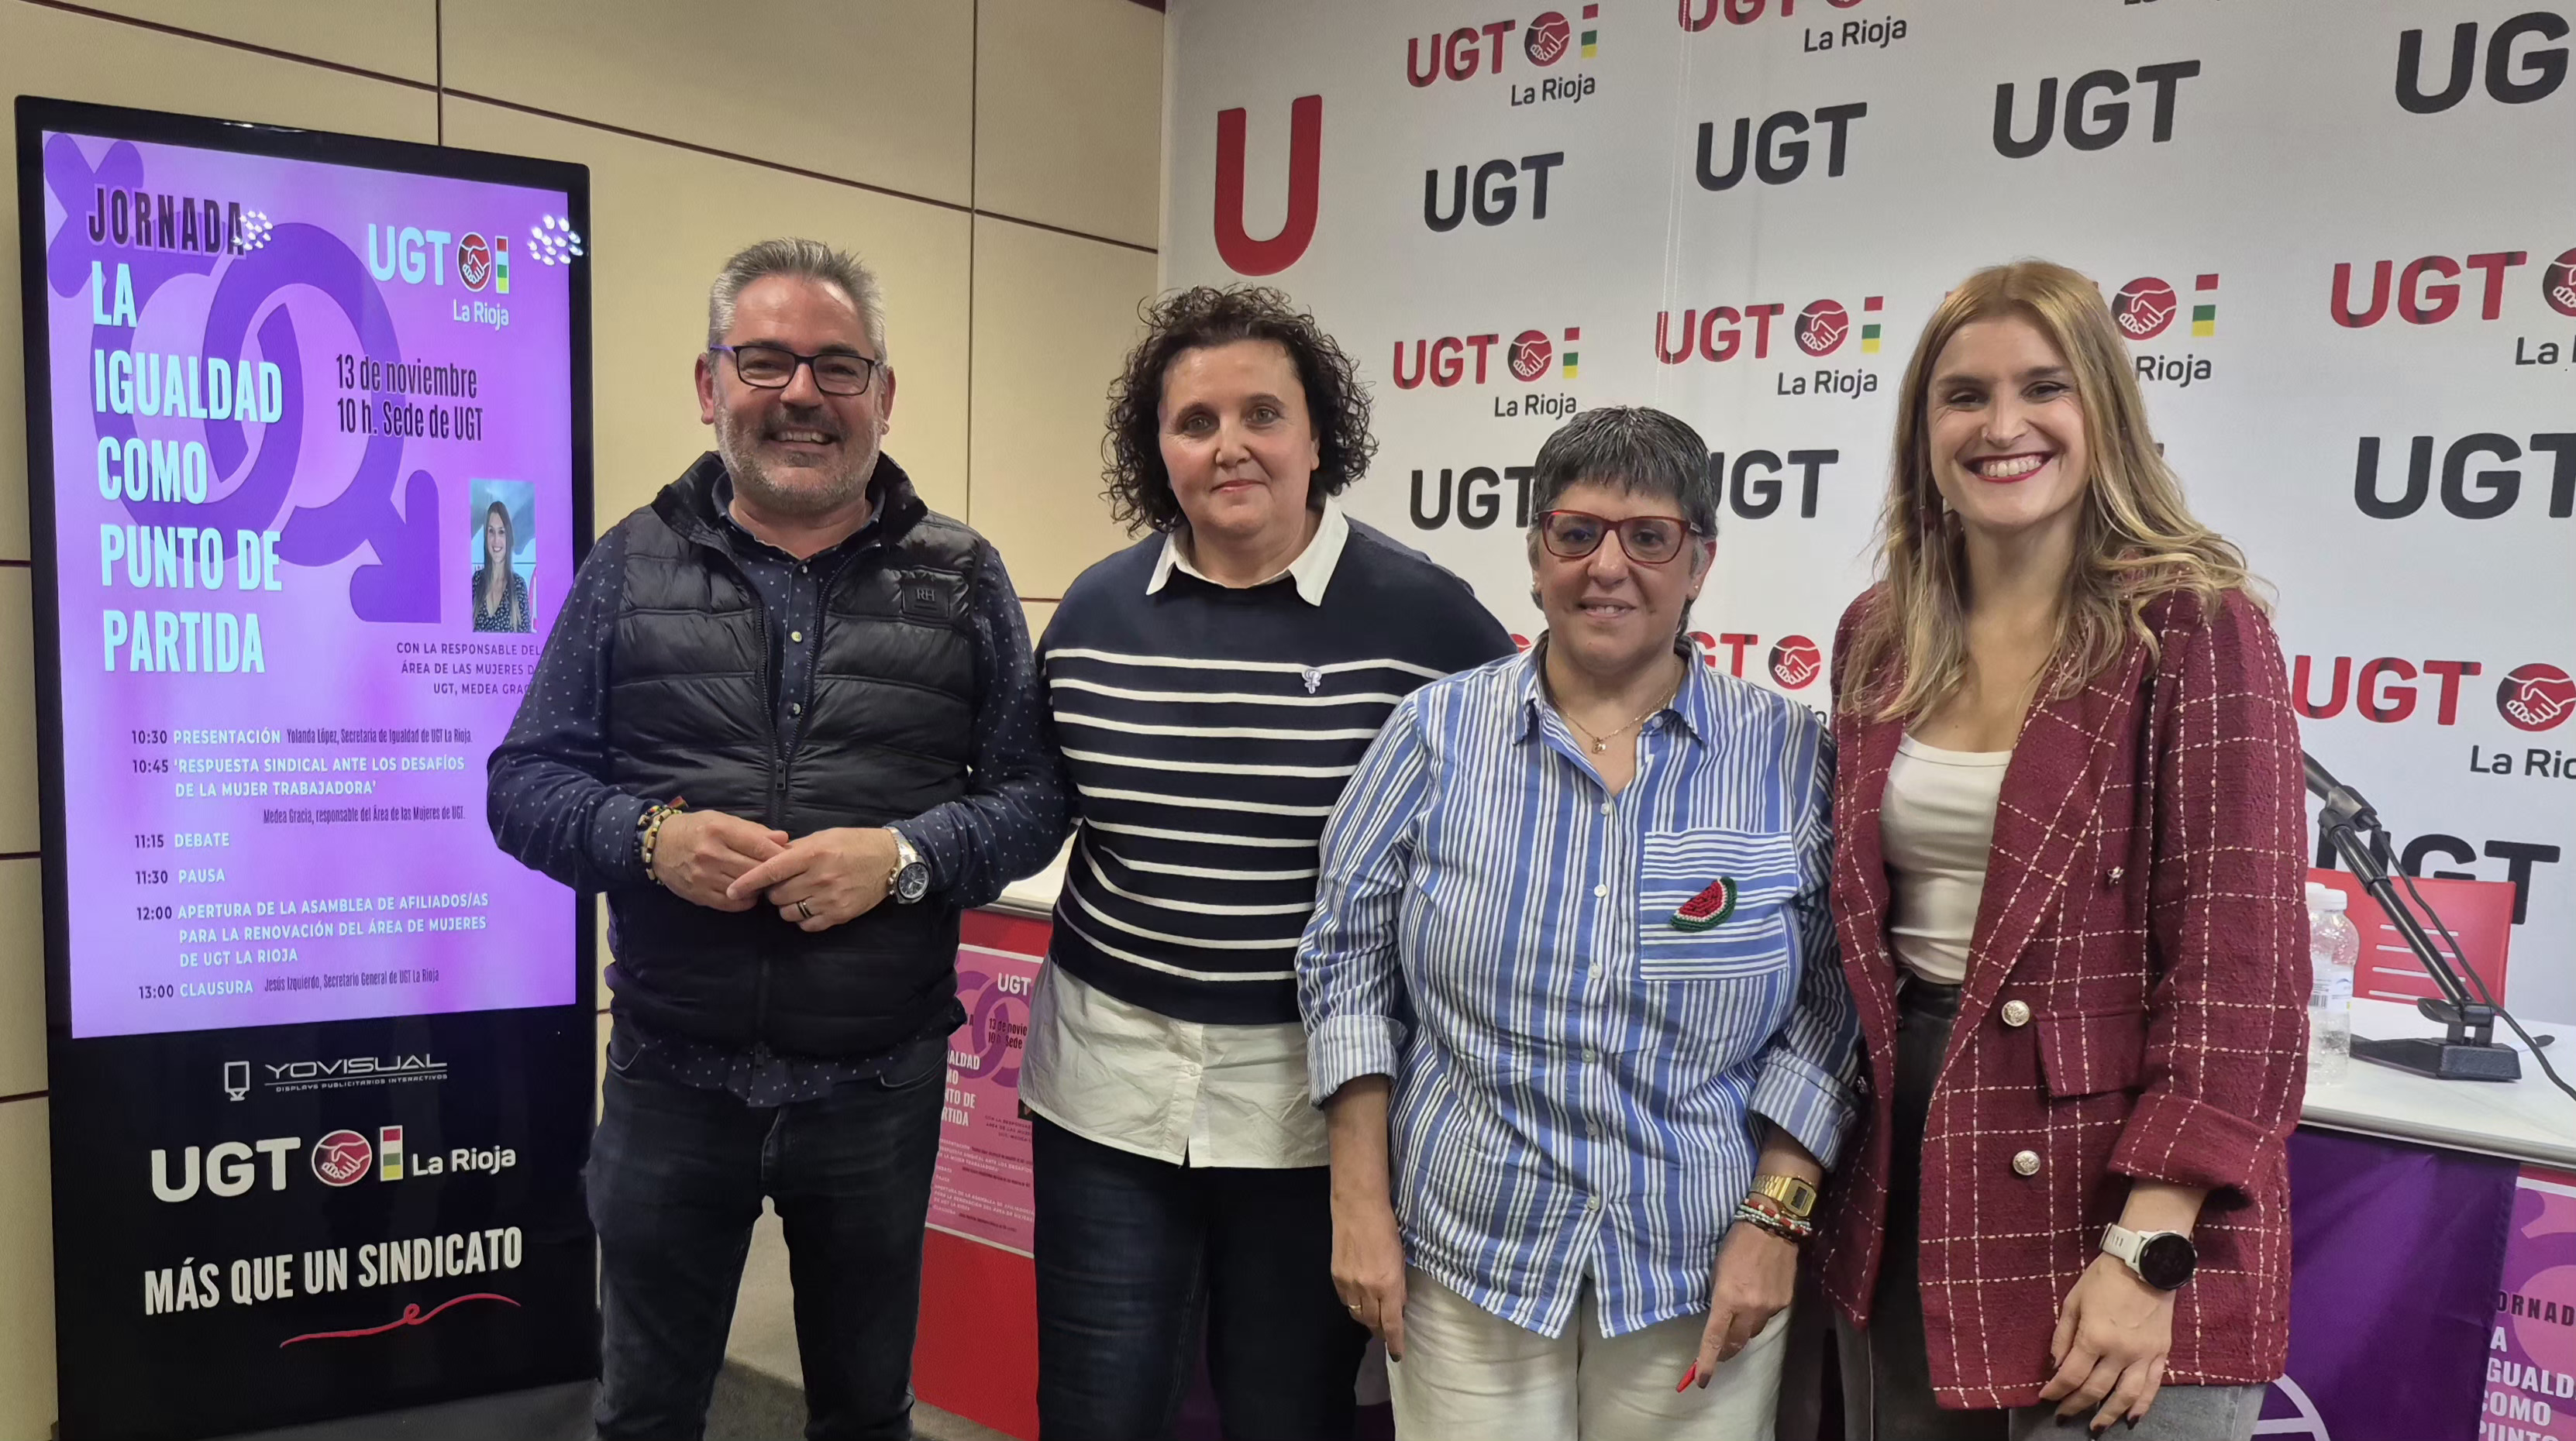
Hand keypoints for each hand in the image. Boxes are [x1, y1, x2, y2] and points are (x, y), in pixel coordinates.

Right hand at [649, 809, 788, 910]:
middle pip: (754, 869)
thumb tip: (783, 839)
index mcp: (719, 831)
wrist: (658, 846)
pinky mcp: (699, 894)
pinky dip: (745, 900)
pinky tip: (748, 893)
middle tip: (781, 872)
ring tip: (764, 881)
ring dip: (759, 887)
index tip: (790, 857)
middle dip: (771, 871)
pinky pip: (731, 903)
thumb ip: (753, 830)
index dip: (779, 853)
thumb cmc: (695, 829)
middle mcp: (711, 854)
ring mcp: (704, 877)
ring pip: (745, 887)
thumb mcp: (722, 820)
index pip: (759, 845)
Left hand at [724, 826, 897, 930]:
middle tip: (783, 884)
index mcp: (813, 854)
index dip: (748, 881)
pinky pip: (807, 925)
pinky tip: (811, 906)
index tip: (731, 889)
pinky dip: (803, 918)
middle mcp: (820, 877)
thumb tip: (767, 859)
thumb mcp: (823, 837)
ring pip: (789, 912)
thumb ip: (795, 849)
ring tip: (798, 895)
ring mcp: (830, 899)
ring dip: (787, 906)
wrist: (890, 860)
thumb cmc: (854, 843)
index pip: (771, 870)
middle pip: (777, 895)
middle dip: (773, 891)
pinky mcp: (840, 915)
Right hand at [1330, 1192, 1408, 1360]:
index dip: (1394, 1342)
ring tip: (1373, 1318)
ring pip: (1357, 1314)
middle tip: (1386, 1332)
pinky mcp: (1336, 1276)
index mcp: (1388, 1285)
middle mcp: (1367, 1289)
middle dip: (1380, 1330)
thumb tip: (1397, 1308)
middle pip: (1372, 1322)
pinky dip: (1353, 1304)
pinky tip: (1359, 1300)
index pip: (1391, 1324)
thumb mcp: (1401, 1260)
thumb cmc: (1387, 1229)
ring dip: (1366, 1319)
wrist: (1358, 1208)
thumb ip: (1398, 1287)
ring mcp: (1349, 1283)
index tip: (1397, 1354)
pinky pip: (1345, 1300)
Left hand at [1688, 1221, 1795, 1387]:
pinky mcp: (1784, 1303)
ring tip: (1740, 1314)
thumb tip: (1720, 1318)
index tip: (1702, 1380)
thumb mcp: (1718, 1270)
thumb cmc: (1737, 1244)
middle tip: (1720, 1352)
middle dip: (1726, 1351)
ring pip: (1753, 1331)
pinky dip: (1759, 1314)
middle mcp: (1750, 1309)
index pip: (1715, 1339)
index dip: (1707, 1362)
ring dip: (1743, 1330)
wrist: (1773, 1228)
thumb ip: (1719, 1297)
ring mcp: (1770, 1307)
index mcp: (1727, 1299)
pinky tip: (1757, 1297)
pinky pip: (1768, 1317)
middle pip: (1736, 1342)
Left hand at [2040, 1253, 2175, 1432]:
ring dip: (2108, 1415)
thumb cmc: (2104, 1278)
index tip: (2046, 1398)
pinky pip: (2153, 1387)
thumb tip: (2056, 1365)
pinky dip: (2142, 1406)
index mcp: (2094, 1337)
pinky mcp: (2161, 1353)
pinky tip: (2131, 1418)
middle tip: (2064, 1417)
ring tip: (2096, 1428)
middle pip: (2095, 1390)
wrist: (2146, 1263)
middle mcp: (2119, 1352)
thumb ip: (2063, 1336)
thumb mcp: (2073, 1301)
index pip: (2071, 1375)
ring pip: (2125, 1396)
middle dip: (2075, 1406)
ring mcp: (2143, 1355)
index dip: (2056, 1391)